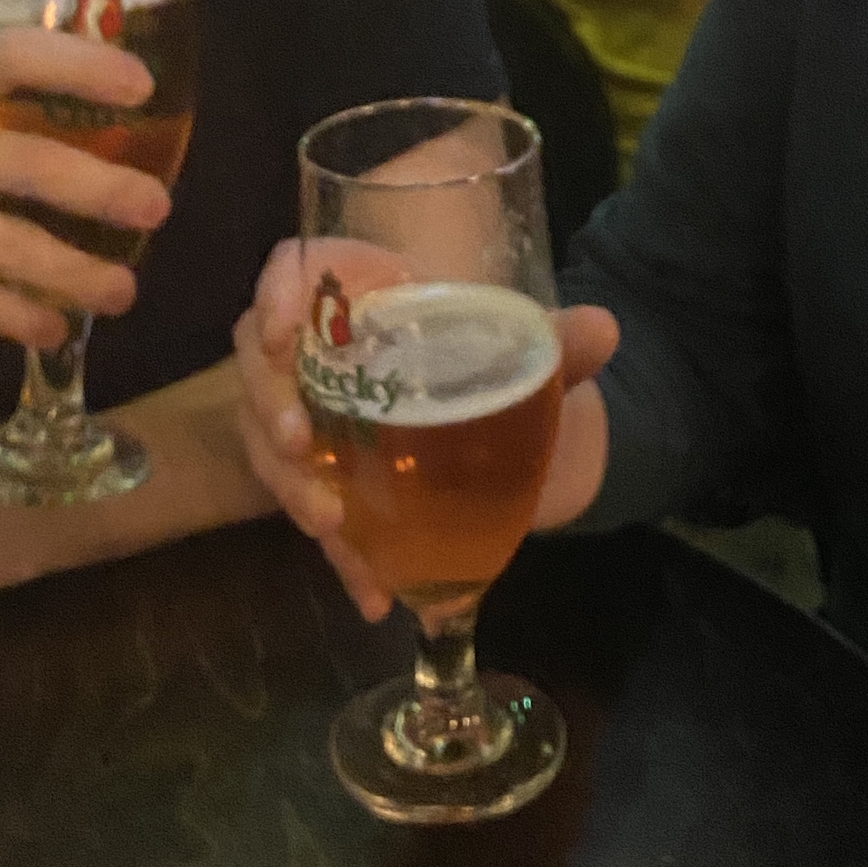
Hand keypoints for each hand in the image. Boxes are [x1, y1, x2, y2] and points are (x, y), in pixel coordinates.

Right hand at [0, 29, 171, 348]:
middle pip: (27, 164)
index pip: (9, 55)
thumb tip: (85, 117)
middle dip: (105, 190)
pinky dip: (20, 316)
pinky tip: (52, 324)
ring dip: (77, 272)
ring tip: (122, 289)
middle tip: (157, 207)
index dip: (82, 65)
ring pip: (8, 248)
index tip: (141, 86)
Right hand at [233, 238, 615, 621]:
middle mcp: (321, 350)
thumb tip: (605, 328)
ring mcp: (312, 417)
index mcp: (363, 291)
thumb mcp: (527, 349)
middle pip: (262, 366)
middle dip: (272, 408)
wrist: (509, 427)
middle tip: (301, 447)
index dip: (275, 295)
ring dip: (292, 488)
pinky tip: (374, 596)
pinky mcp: (326, 481)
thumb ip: (560, 340)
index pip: (294, 270)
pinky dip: (343, 558)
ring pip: (271, 445)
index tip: (280, 337)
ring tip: (334, 529)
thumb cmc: (493, 358)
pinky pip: (314, 513)